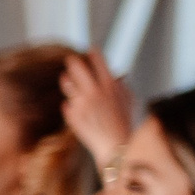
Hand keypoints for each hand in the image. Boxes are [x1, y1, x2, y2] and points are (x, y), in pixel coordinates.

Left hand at [61, 51, 133, 167]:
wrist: (115, 145)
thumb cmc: (124, 121)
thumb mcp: (128, 98)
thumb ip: (119, 84)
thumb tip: (114, 74)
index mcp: (110, 86)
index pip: (99, 63)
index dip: (94, 54)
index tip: (90, 49)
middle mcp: (94, 92)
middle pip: (78, 69)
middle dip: (73, 62)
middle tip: (70, 59)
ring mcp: (81, 104)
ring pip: (68, 84)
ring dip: (67, 80)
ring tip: (66, 77)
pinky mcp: (72, 115)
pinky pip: (67, 104)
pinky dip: (71, 103)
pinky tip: (75, 104)